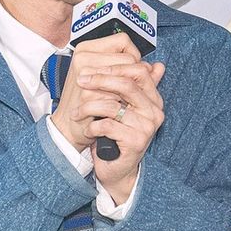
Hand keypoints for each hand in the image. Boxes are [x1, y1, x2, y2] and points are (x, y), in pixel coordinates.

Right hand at [51, 32, 141, 150]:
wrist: (69, 125)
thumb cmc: (88, 101)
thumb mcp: (110, 82)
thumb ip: (135, 73)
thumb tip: (159, 67)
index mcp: (86, 49)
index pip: (123, 40)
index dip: (134, 55)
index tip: (133, 71)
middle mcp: (83, 57)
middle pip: (128, 58)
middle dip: (135, 76)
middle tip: (130, 90)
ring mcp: (85, 75)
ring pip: (126, 76)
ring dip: (130, 91)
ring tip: (124, 100)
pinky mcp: (87, 94)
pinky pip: (118, 95)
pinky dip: (122, 104)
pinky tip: (119, 109)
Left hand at [80, 59, 165, 202]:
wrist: (116, 169)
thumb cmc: (116, 135)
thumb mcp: (121, 106)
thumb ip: (126, 83)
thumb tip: (128, 61)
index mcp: (153, 98)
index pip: (138, 70)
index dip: (113, 67)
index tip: (90, 70)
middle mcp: (154, 111)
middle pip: (127, 84)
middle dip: (100, 79)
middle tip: (81, 81)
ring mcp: (147, 127)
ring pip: (112, 105)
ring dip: (88, 107)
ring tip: (76, 112)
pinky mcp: (136, 142)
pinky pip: (108, 125)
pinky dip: (92, 127)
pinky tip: (87, 130)